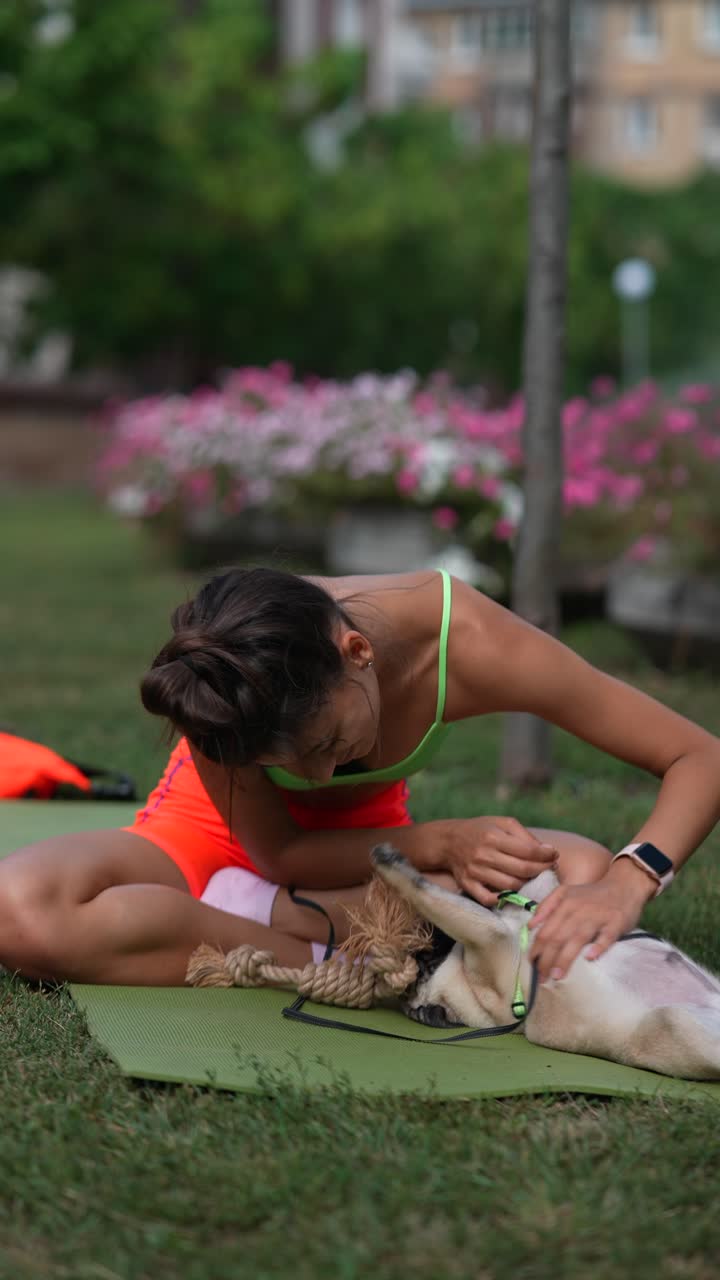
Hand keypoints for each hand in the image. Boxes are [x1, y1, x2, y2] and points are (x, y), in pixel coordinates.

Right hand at [444, 816, 558, 905]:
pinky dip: (504, 899)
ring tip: (534, 878)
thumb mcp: (501, 823)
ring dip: (528, 884)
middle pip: (522, 870)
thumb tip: (547, 850)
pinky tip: (513, 891)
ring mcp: (475, 872)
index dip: (546, 855)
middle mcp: (484, 855)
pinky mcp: (468, 885)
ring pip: (511, 886)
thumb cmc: (480, 830)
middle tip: (550, 868)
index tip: (554, 855)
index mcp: (493, 837)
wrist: (448, 841)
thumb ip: (524, 835)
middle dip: (542, 870)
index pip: (527, 850)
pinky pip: (489, 899)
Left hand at [528, 868, 651, 981]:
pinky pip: (606, 937)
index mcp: (564, 904)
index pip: (546, 930)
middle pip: (558, 937)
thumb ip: (546, 906)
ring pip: (578, 939)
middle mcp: (579, 910)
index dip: (536, 948)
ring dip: (565, 958)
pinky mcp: (616, 923)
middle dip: (547, 959)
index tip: (531, 965)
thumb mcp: (565, 892)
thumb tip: (530, 926)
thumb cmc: (591, 895)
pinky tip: (590, 958)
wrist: (624, 886)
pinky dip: (598, 947)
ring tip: (557, 976)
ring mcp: (598, 917)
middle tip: (541, 978)